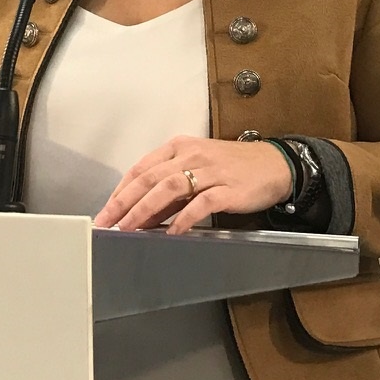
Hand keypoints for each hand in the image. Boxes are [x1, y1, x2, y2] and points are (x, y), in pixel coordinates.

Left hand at [92, 134, 293, 235]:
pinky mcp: (228, 189)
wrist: (274, 164)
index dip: (120, 191)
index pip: (141, 168)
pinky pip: (202, 203)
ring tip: (130, 229)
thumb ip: (169, 190)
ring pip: (170, 187)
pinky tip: (172, 233)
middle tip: (107, 224)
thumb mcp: (196, 169)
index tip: (105, 213)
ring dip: (146, 210)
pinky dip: (184, 218)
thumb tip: (139, 216)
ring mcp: (211, 171)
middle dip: (124, 203)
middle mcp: (192, 155)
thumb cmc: (231, 168)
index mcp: (179, 146)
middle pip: (150, 178)